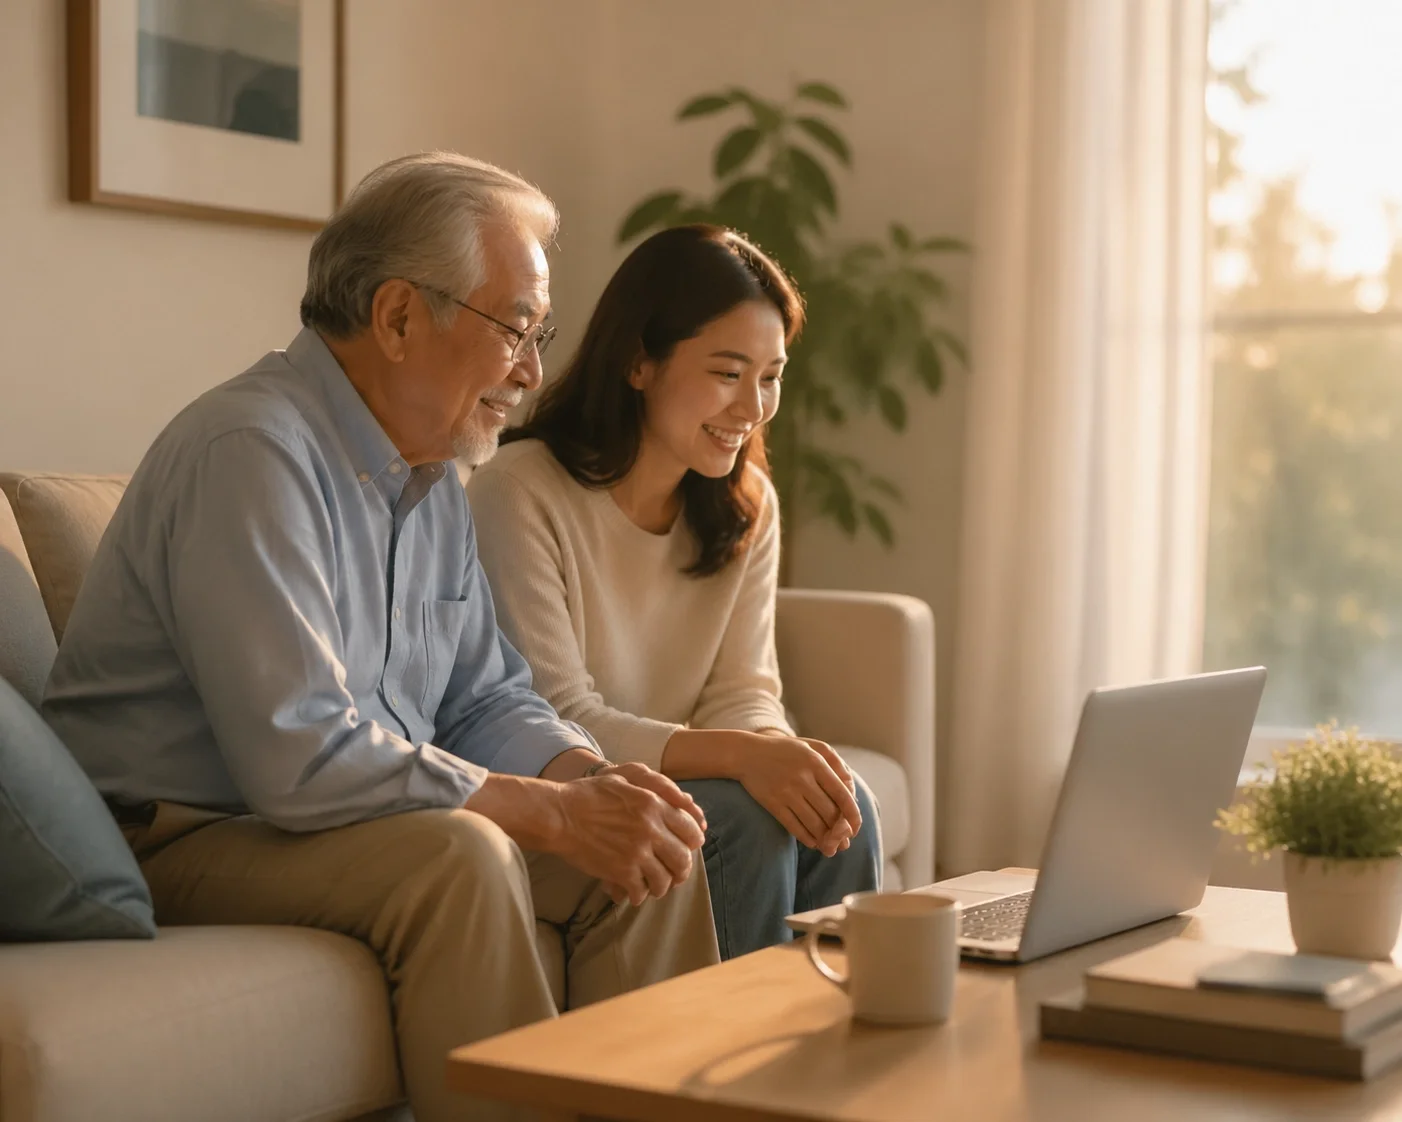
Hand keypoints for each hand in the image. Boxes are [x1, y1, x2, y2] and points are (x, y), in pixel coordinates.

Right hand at [556, 763, 706, 906]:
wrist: (559, 815)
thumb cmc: (588, 794)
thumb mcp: (625, 778)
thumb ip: (657, 786)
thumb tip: (686, 801)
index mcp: (654, 804)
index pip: (691, 830)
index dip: (692, 843)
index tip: (686, 849)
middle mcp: (651, 829)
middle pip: (683, 859)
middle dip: (681, 870)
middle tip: (675, 874)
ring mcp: (637, 852)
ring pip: (665, 880)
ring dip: (661, 886)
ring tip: (653, 886)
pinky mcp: (621, 871)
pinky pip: (641, 891)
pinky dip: (639, 895)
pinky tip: (633, 893)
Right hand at [736, 732, 861, 856]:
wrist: (746, 754)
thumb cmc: (785, 750)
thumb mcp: (812, 747)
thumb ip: (836, 763)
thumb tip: (852, 790)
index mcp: (815, 762)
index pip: (842, 795)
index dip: (853, 815)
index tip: (856, 827)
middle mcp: (802, 778)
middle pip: (829, 813)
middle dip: (840, 832)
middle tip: (844, 842)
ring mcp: (786, 792)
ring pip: (814, 824)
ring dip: (825, 839)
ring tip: (830, 846)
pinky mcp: (773, 804)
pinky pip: (794, 827)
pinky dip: (807, 838)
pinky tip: (813, 842)